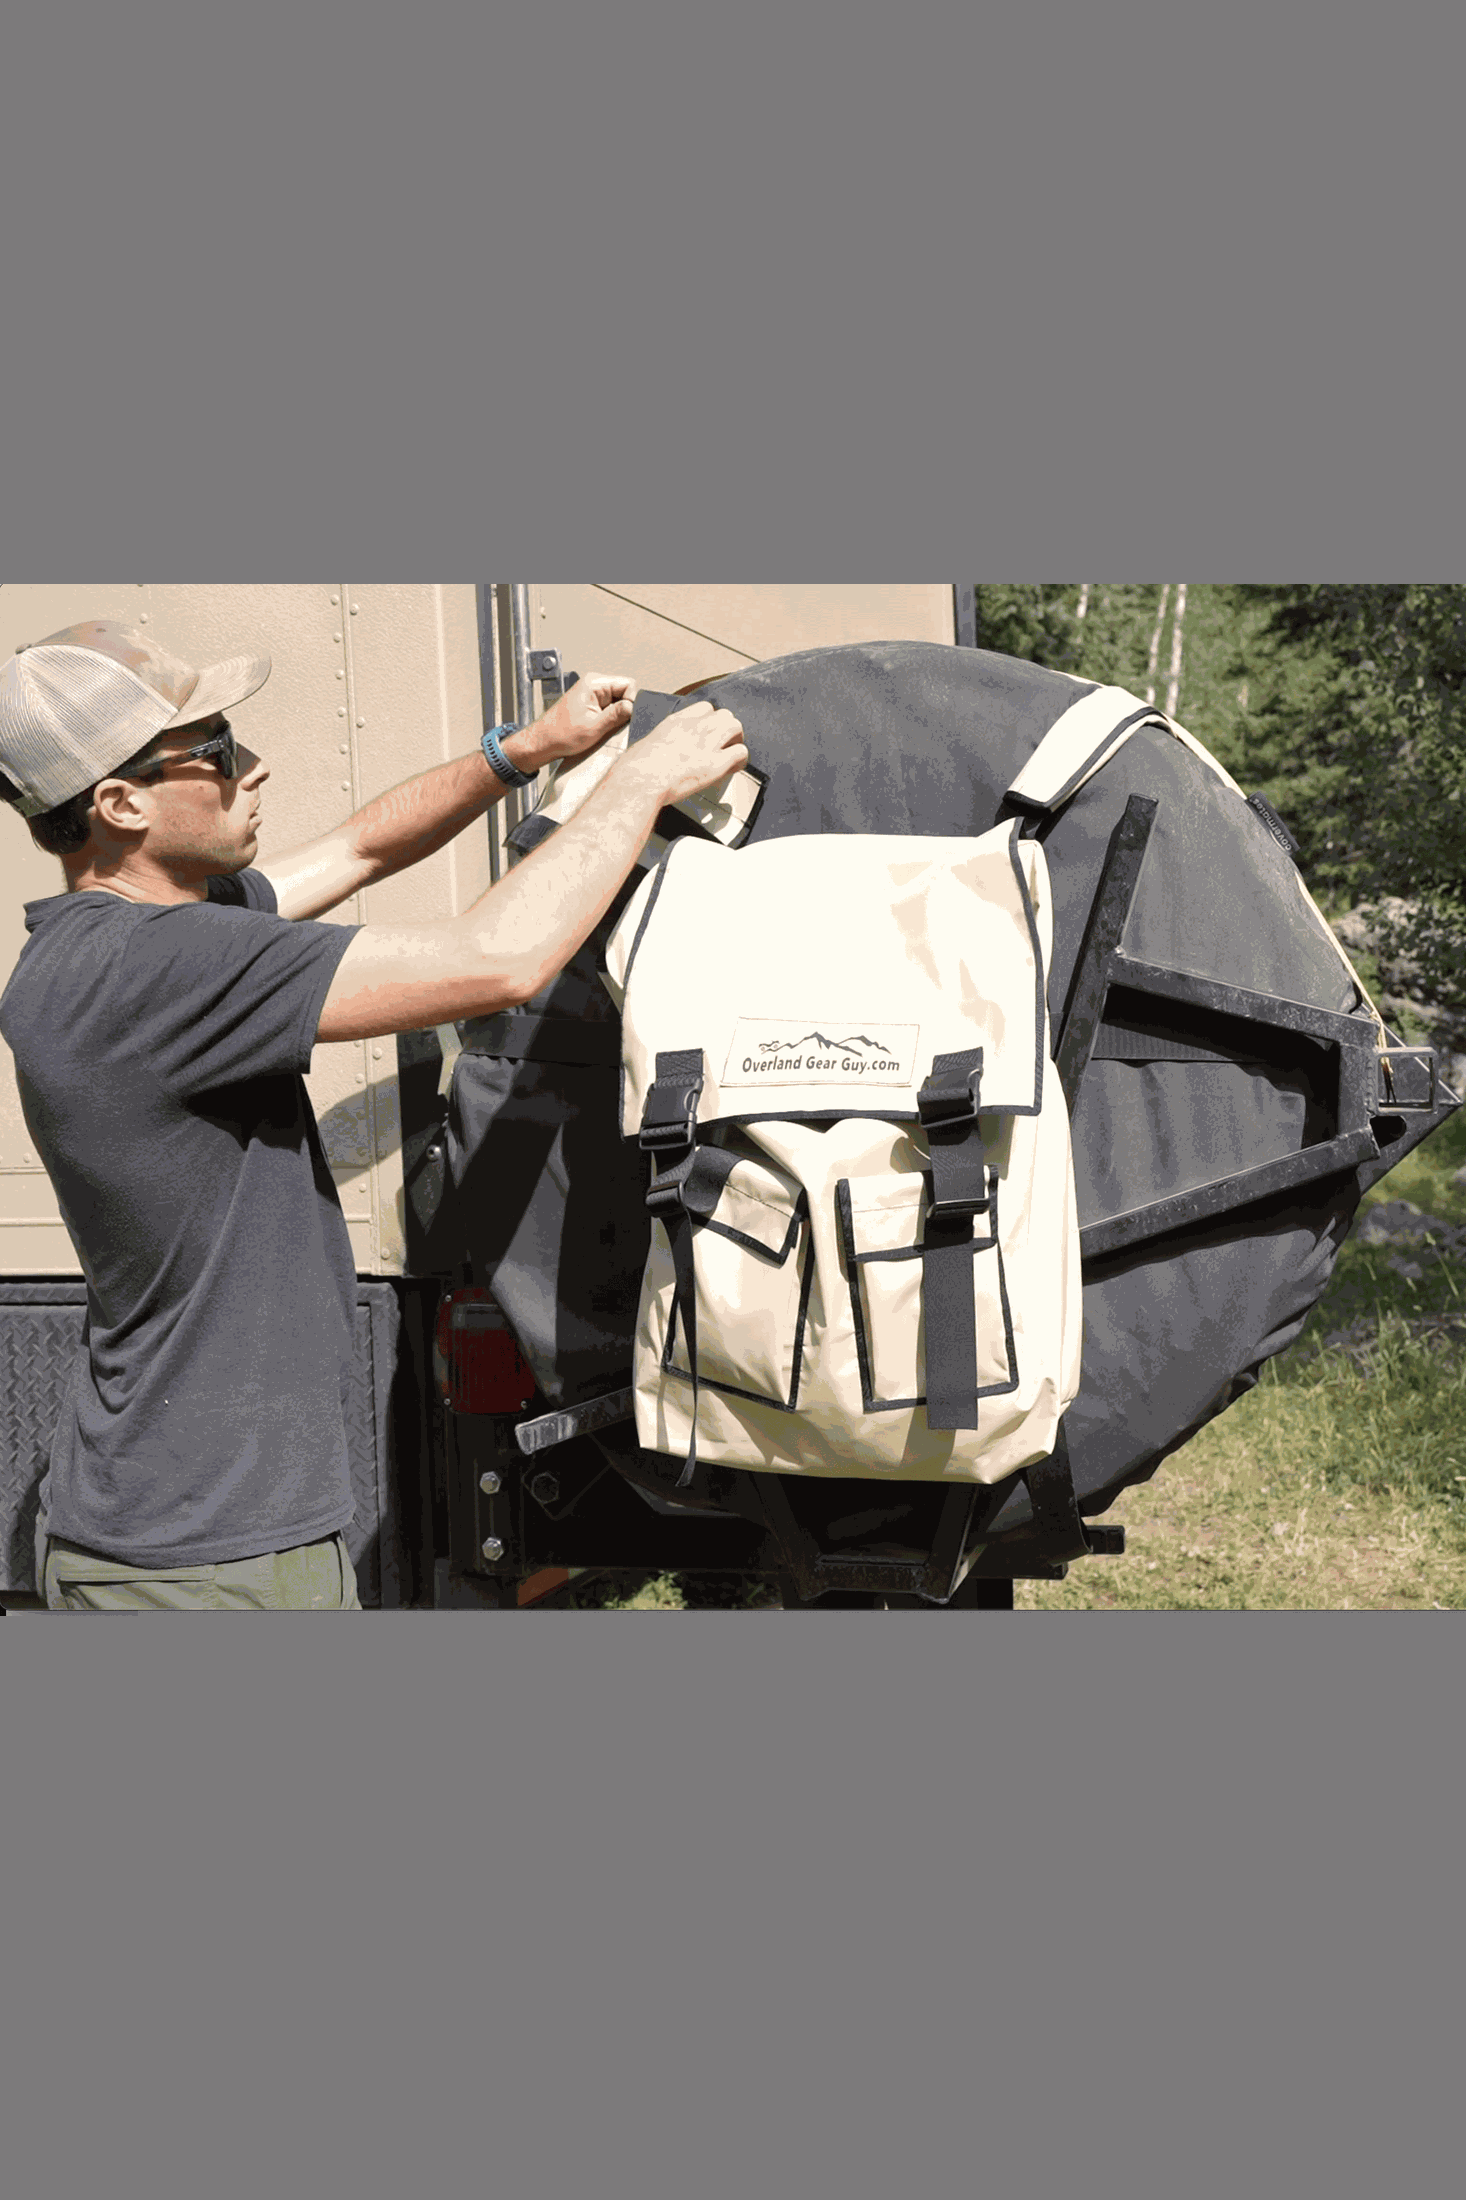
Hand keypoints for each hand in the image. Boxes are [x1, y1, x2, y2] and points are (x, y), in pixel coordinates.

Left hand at [532, 673, 638, 766]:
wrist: (543, 743)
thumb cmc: (561, 735)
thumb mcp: (594, 727)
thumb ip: (617, 715)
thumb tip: (634, 706)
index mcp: (593, 683)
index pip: (628, 684)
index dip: (631, 702)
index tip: (624, 718)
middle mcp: (594, 684)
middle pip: (624, 692)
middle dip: (624, 710)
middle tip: (612, 725)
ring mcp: (593, 694)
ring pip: (619, 702)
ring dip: (616, 716)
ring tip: (603, 728)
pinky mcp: (591, 704)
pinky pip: (610, 709)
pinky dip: (610, 720)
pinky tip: (601, 729)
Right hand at [622, 700, 748, 808]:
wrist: (640, 779)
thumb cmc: (635, 768)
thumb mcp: (646, 744)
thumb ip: (659, 744)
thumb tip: (659, 753)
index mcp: (676, 721)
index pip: (704, 708)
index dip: (710, 720)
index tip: (707, 732)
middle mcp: (695, 727)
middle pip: (724, 715)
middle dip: (726, 729)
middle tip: (723, 744)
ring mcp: (707, 743)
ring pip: (736, 727)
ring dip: (736, 740)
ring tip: (730, 754)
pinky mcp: (716, 764)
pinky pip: (741, 753)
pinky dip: (740, 761)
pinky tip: (732, 768)